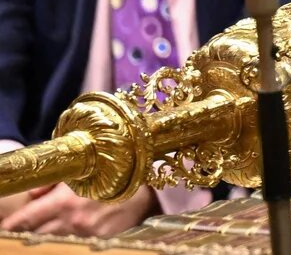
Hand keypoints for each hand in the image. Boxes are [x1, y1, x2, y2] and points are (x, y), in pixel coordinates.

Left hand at [0, 184, 152, 235]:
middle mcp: (73, 221)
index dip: (10, 227)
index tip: (3, 229)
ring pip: (52, 244)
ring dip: (43, 240)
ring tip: (37, 237)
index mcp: (64, 201)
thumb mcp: (80, 172)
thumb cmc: (111, 175)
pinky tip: (62, 240)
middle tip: (17, 234)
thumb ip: (51, 183)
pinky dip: (66, 243)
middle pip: (35, 237)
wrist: (147, 189)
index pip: (25, 221)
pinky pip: (75, 246)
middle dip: (24, 236)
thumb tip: (31, 195)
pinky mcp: (101, 242)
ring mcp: (87, 235)